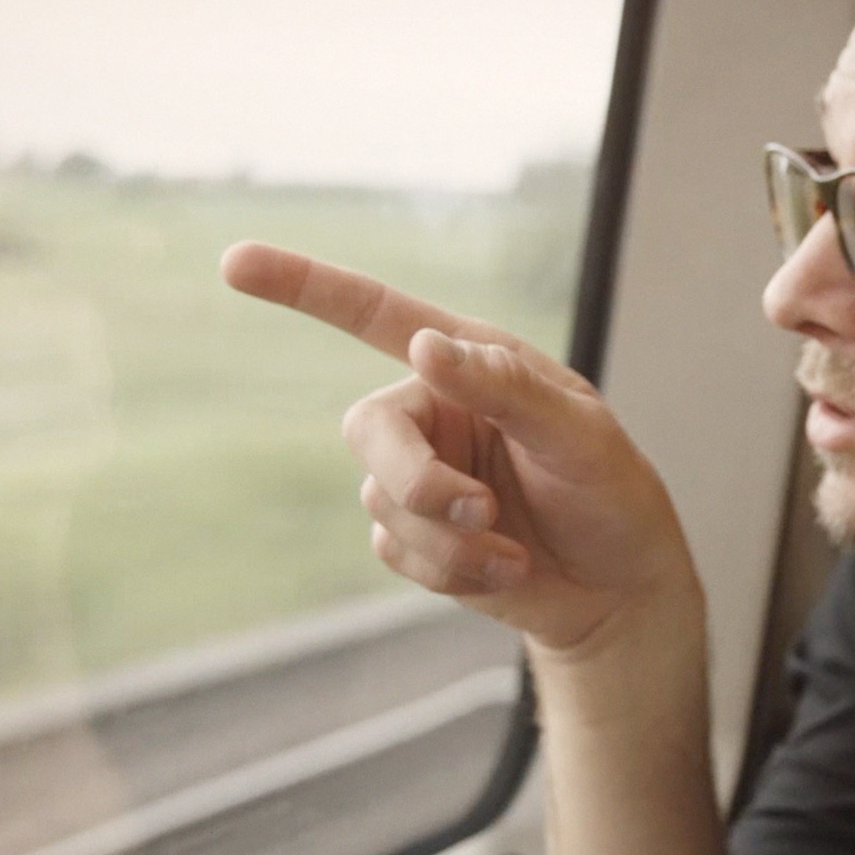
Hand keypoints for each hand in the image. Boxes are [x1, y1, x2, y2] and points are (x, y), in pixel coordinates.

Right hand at [223, 241, 700, 656]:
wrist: (621, 591)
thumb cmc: (612, 494)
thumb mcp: (579, 435)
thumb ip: (505, 388)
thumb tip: (421, 345)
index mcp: (470, 361)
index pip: (376, 314)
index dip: (304, 286)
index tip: (233, 262)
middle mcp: (434, 410)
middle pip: (366, 429)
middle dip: (416, 479)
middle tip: (478, 510)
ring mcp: (420, 475)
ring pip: (382, 502)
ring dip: (450, 539)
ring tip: (514, 550)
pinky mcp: (416, 539)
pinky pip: (397, 552)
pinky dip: (454, 571)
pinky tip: (506, 572)